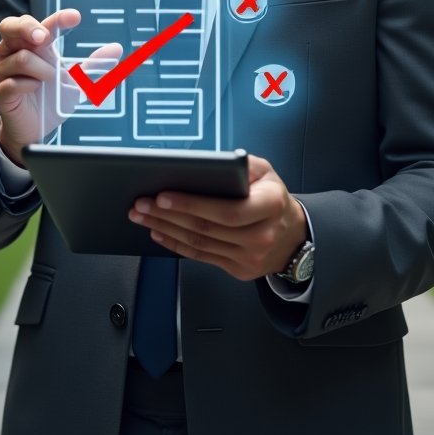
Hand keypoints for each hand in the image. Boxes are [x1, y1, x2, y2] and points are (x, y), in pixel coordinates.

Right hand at [0, 10, 120, 164]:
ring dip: (42, 69)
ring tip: (51, 79)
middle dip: (29, 28)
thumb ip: (93, 64)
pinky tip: (36, 89)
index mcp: (29, 44)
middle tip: (45, 38)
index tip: (75, 17)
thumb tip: (116, 49)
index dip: (57, 19)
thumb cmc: (50, 98)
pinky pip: (12, 82)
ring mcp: (0, 71)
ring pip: (20, 57)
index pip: (41, 24)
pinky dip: (29, 85)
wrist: (33, 129)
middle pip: (11, 26)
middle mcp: (10, 52)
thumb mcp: (76, 80)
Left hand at [128, 154, 307, 281]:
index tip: (163, 195)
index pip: (227, 210)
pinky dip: (176, 244)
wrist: (292, 236)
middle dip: (167, 215)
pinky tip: (159, 232)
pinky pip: (201, 257)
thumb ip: (243, 164)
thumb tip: (212, 163)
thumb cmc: (273, 199)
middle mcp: (261, 235)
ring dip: (165, 228)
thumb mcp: (267, 173)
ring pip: (199, 244)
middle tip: (141, 203)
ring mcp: (249, 257)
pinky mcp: (237, 270)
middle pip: (206, 228)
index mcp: (270, 206)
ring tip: (142, 215)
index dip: (192, 205)